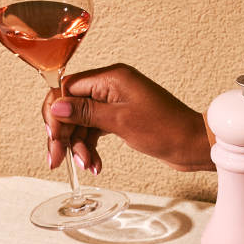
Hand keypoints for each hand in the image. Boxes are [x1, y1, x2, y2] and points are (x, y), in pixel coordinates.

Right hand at [42, 63, 214, 174]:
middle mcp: (109, 87)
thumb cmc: (165, 129)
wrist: (190, 144)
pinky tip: (95, 164)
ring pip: (80, 124)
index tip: (53, 138)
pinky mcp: (117, 119)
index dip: (55, 114)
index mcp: (110, 78)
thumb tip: (56, 106)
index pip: (66, 89)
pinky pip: (92, 132)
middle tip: (57, 160)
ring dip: (78, 147)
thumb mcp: (120, 121)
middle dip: (63, 136)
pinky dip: (90, 148)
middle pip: (70, 109)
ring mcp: (113, 104)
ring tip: (88, 166)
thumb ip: (85, 113)